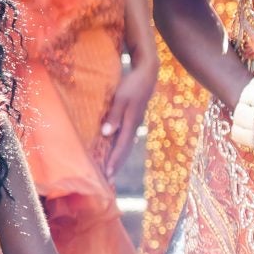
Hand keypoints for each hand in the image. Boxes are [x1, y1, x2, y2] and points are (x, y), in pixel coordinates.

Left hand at [98, 52, 158, 178]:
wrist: (148, 73)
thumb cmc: (132, 84)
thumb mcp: (121, 98)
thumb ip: (114, 115)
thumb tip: (106, 134)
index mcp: (131, 123)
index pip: (121, 146)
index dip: (113, 161)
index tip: (106, 175)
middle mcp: (135, 126)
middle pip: (125, 149)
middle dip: (116, 165)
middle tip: (108, 180)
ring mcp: (136, 122)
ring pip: (126, 144)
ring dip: (118, 157)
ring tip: (111, 169)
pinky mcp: (134, 118)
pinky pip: (126, 137)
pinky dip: (120, 147)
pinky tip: (115, 149)